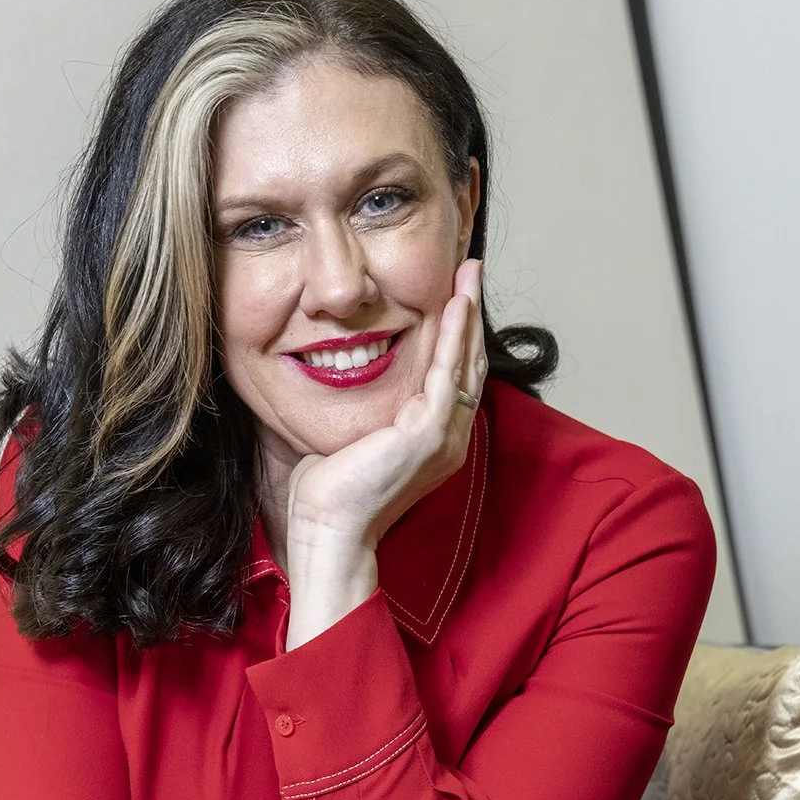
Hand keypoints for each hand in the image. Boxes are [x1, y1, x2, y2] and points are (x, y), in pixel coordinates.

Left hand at [285, 259, 486, 550]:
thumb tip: (340, 376)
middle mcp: (450, 438)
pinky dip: (454, 333)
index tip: (454, 295)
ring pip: (464, 361)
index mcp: (434, 441)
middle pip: (468, 363)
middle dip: (470, 313)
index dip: (457, 335)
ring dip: (468, 312)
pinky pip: (448, 370)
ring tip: (469, 272)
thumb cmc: (330, 495)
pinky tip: (455, 302)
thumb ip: (364, 410)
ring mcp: (444, 436)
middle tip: (470, 270)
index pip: (453, 376)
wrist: (329, 530)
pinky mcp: (429, 432)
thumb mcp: (353, 440)